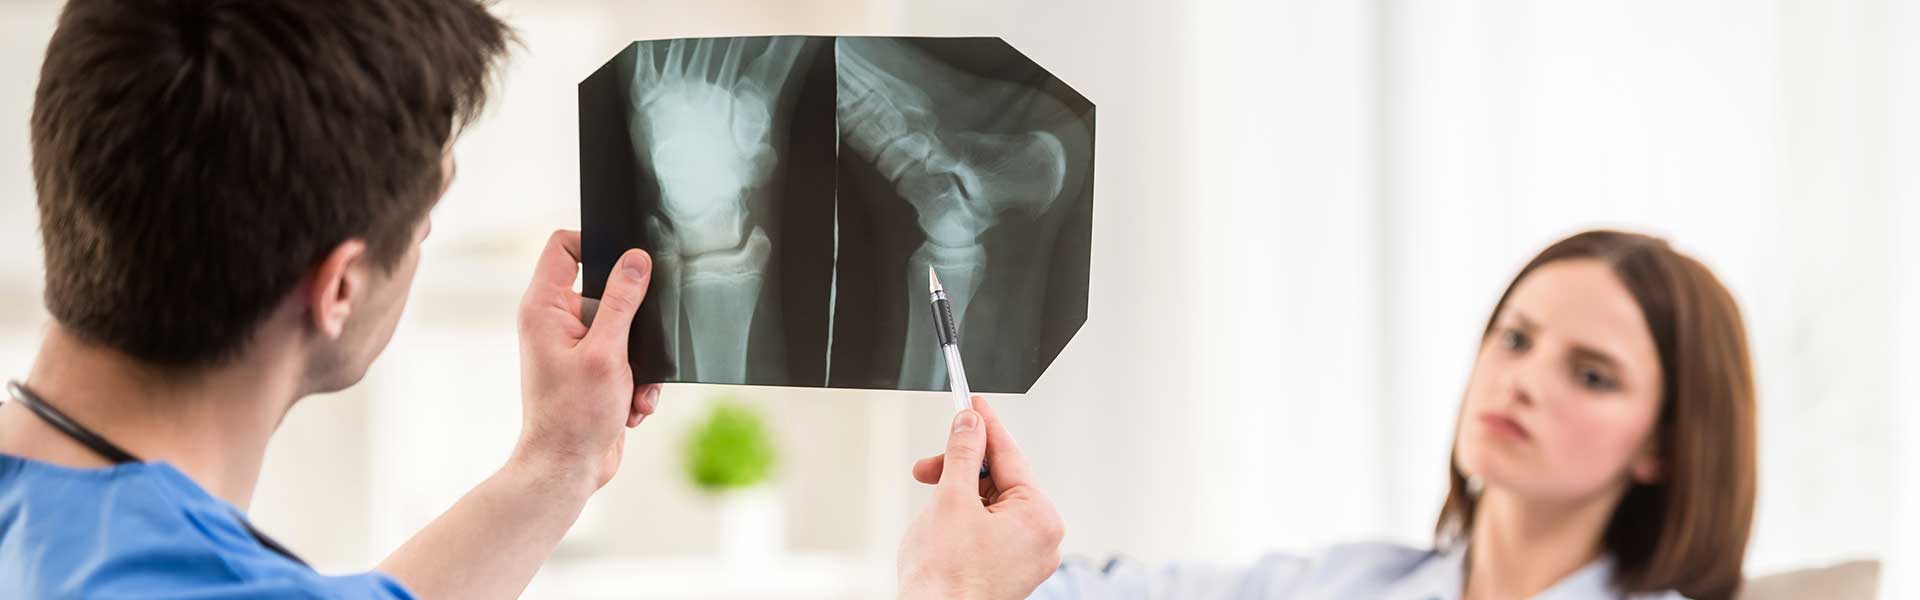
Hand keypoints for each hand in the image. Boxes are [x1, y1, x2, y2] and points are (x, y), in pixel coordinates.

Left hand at [512, 230, 662, 491]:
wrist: (568, 470)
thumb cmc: (575, 415)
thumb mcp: (606, 351)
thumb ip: (622, 301)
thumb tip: (637, 259)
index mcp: (545, 307)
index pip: (563, 246)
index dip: (596, 244)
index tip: (629, 261)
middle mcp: (556, 322)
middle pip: (606, 288)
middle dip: (634, 318)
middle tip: (637, 341)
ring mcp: (575, 346)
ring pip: (625, 328)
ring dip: (641, 359)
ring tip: (634, 387)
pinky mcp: (594, 370)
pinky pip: (629, 358)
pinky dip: (638, 382)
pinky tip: (632, 407)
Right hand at [897, 396, 1064, 599]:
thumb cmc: (945, 579)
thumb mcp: (951, 500)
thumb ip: (962, 454)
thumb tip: (970, 423)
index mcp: (1040, 516)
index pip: (1011, 454)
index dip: (986, 425)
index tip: (972, 403)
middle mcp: (1043, 537)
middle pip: (1002, 479)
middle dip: (962, 468)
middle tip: (928, 467)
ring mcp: (1028, 557)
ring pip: (994, 504)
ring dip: (960, 494)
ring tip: (931, 503)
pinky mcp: (1010, 570)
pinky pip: (992, 528)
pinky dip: (967, 517)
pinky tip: (942, 522)